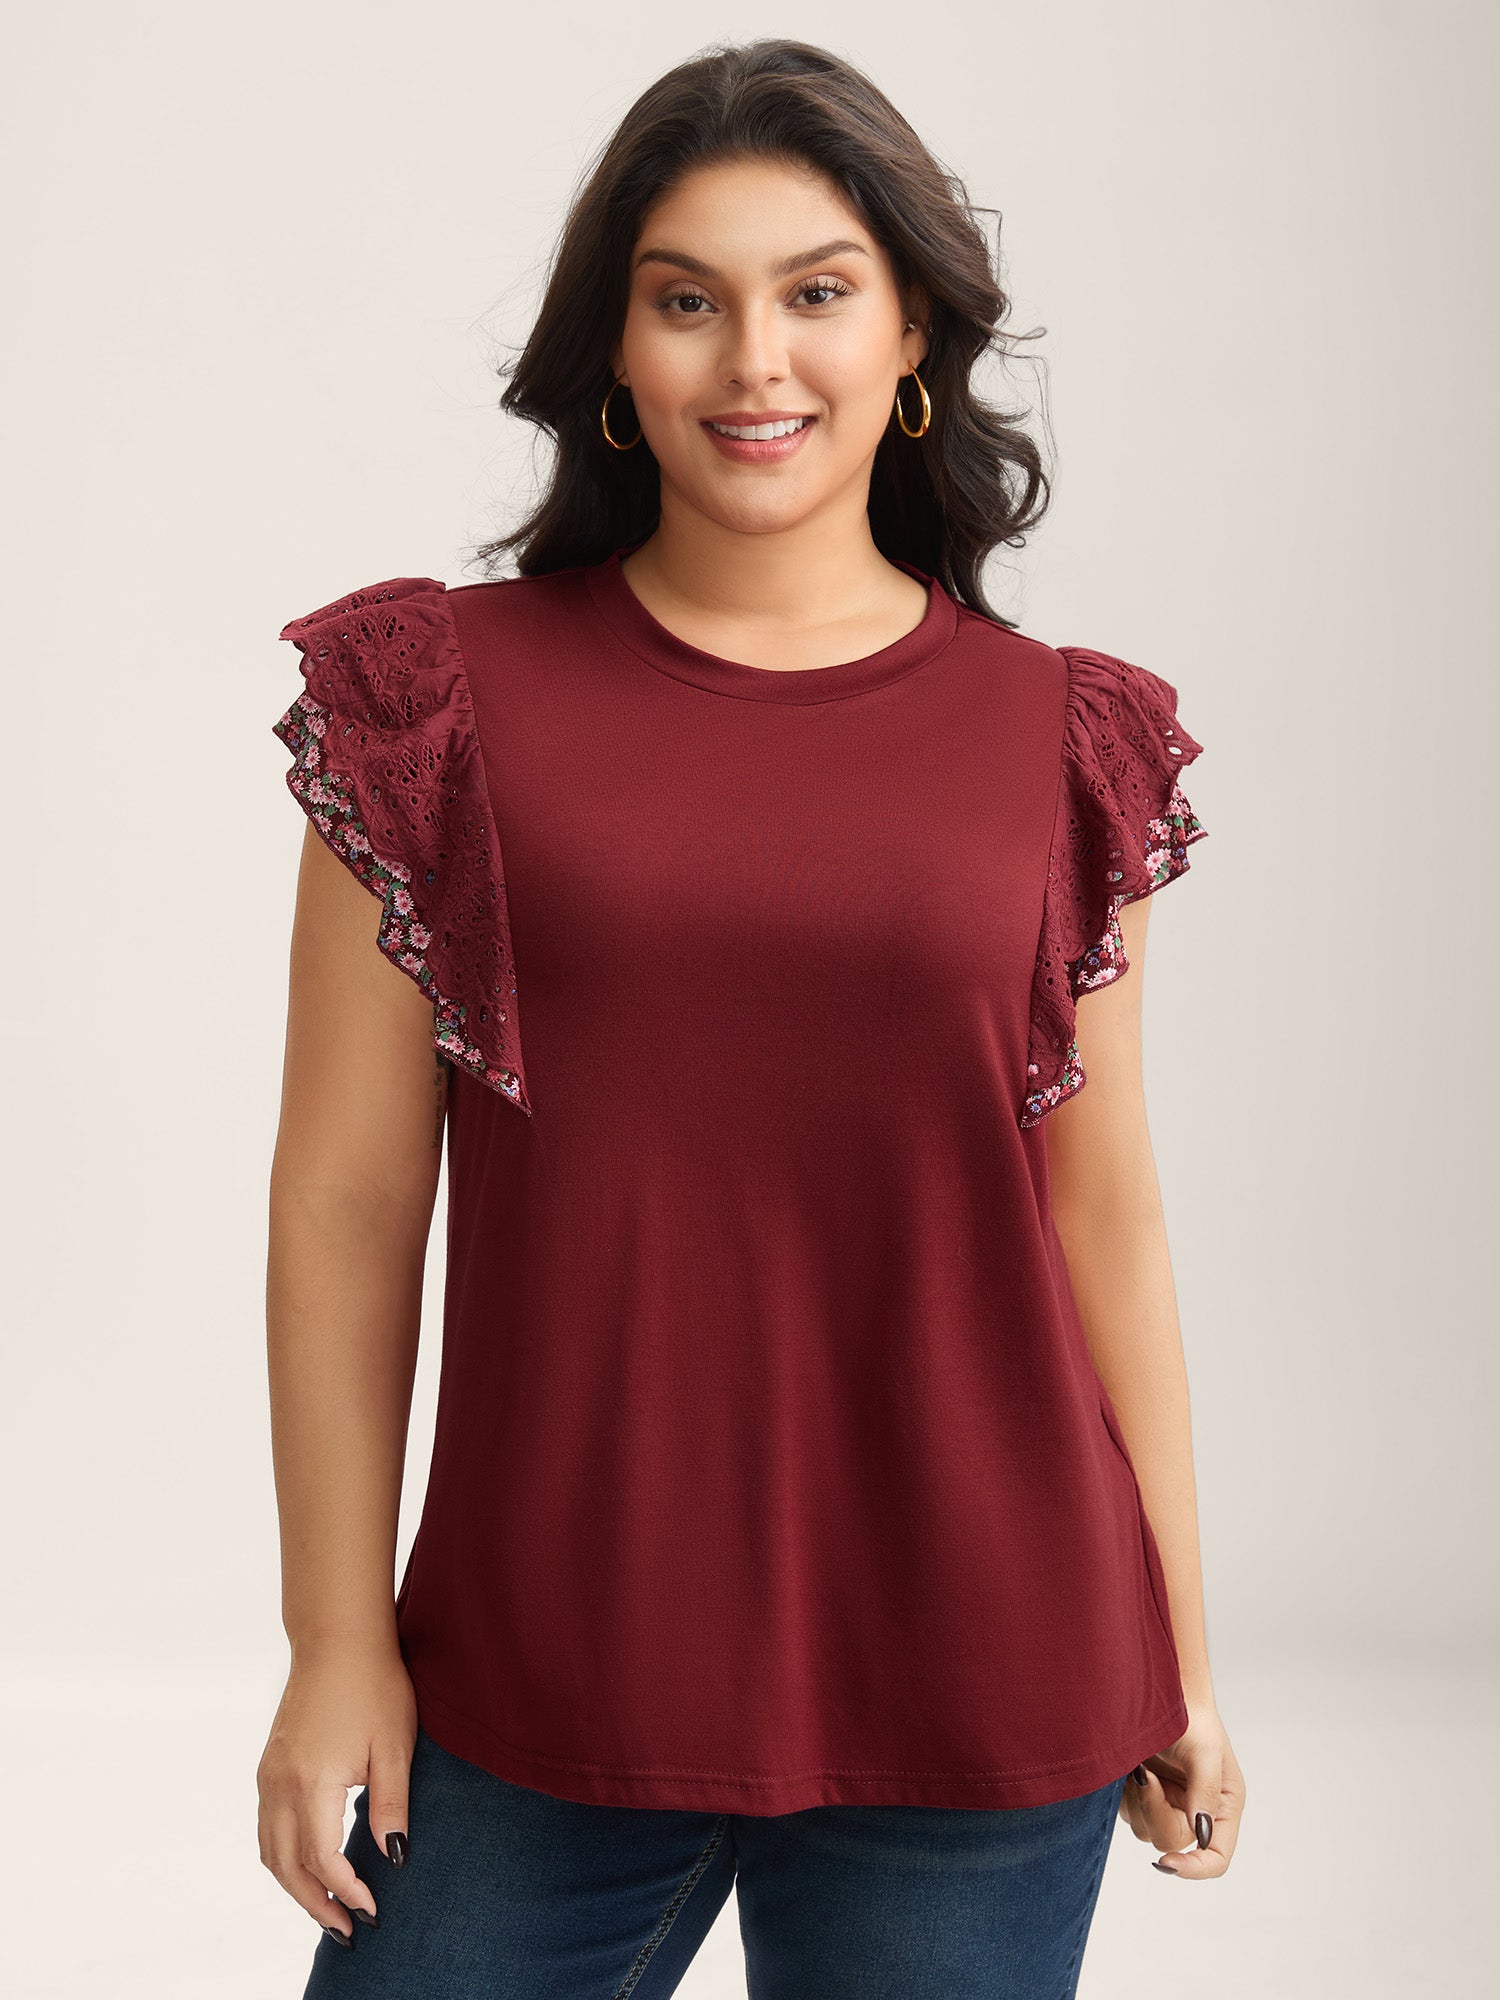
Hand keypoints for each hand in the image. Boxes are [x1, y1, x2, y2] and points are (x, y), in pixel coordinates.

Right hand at [257, 1637, 417, 1943]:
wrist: (337, 1639)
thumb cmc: (374, 1684)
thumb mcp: (395, 1744)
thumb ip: (391, 1804)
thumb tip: (393, 1858)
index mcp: (313, 1781)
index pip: (323, 1859)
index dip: (347, 1891)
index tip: (373, 1912)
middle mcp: (280, 1784)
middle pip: (288, 1867)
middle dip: (316, 1905)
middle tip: (347, 1930)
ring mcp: (269, 1775)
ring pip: (271, 1852)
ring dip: (295, 1887)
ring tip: (328, 1907)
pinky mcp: (268, 1767)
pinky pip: (267, 1828)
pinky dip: (284, 1858)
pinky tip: (309, 1866)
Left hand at [1118, 1697, 1243, 1878]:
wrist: (1156, 1687)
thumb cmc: (1190, 1714)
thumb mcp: (1203, 1750)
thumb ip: (1204, 1792)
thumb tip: (1201, 1834)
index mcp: (1223, 1804)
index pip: (1215, 1856)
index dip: (1195, 1868)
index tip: (1168, 1862)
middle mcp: (1197, 1810)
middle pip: (1172, 1843)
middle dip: (1154, 1812)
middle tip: (1144, 1775)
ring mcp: (1169, 1804)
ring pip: (1146, 1830)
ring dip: (1137, 1801)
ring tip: (1141, 1764)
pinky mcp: (1144, 1795)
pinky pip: (1129, 1814)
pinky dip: (1126, 1795)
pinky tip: (1131, 1766)